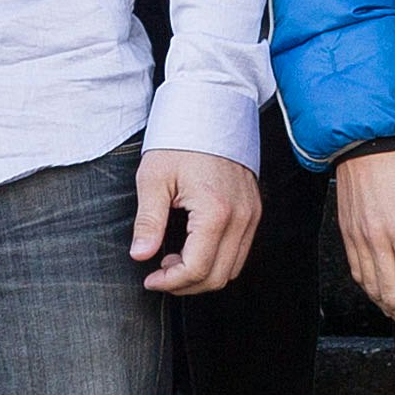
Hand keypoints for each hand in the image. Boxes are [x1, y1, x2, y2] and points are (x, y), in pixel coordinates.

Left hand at [131, 150, 261, 295]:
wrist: (211, 109)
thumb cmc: (180, 140)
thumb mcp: (154, 179)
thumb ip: (148, 221)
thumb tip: (140, 255)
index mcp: (215, 211)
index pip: (197, 269)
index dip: (170, 282)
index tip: (150, 280)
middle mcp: (241, 217)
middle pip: (218, 277)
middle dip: (186, 285)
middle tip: (159, 275)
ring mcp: (252, 215)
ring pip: (232, 269)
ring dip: (202, 274)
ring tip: (174, 260)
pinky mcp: (254, 210)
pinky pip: (240, 251)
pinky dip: (217, 260)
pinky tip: (193, 247)